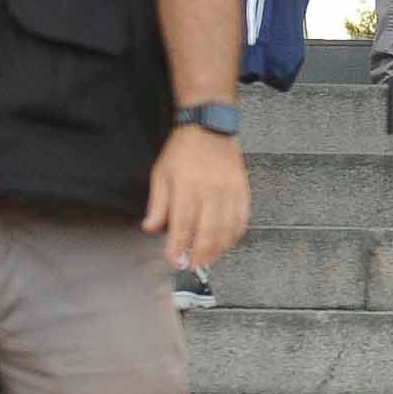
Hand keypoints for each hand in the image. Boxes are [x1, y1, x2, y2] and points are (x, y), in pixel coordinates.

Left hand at [144, 124, 250, 273]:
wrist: (209, 127)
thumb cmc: (182, 151)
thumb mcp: (161, 174)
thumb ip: (157, 204)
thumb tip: (150, 228)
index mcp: (187, 187)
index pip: (182, 225)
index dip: (177, 247)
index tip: (174, 260)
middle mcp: (210, 191)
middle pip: (207, 232)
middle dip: (199, 255)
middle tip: (191, 266)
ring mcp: (229, 191)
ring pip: (226, 230)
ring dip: (217, 250)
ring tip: (207, 259)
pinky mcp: (242, 190)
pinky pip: (241, 220)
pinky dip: (234, 236)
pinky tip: (225, 243)